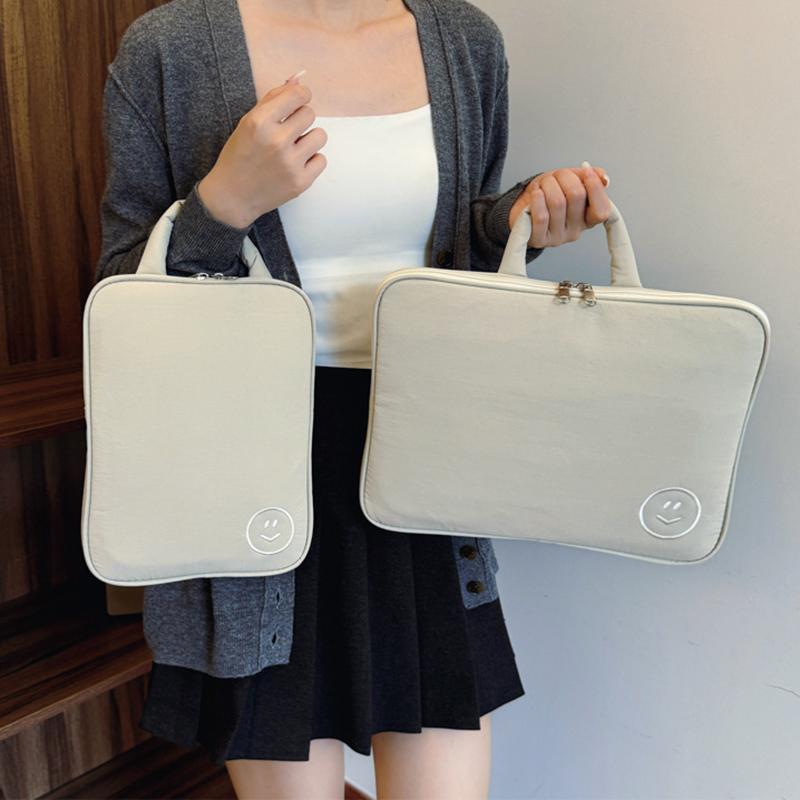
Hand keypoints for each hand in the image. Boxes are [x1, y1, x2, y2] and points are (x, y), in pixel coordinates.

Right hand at [198, 77, 326, 227]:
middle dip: (301, 120)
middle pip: (310, 114)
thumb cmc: (239, 156)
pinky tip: (295, 165)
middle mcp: (276, 141)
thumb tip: (298, 80)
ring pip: (320, 136)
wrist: (232, 196)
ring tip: (293, 148)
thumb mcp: (248, 122)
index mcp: (260, 122)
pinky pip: (321, 159)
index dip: (302, 96)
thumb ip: (273, 100)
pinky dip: (311, 161)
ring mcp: (290, 163)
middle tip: (288, 132)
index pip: (298, 95)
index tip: (299, 102)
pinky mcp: (300, 182)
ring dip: (309, 139)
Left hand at [508, 162, 610, 248]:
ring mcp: (558, 237)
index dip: (595, 186)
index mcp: (588, 219)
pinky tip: (535, 191)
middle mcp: (576, 231)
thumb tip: (604, 178)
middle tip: (555, 175)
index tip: (585, 168)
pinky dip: (537, 197)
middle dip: (564, 177)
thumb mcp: (569, 182)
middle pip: (577, 196)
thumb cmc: (548, 195)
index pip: (602, 210)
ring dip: (548, 184)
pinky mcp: (540, 240)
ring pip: (557, 203)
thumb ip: (587, 178)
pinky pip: (541, 216)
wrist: (523, 207)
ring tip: (542, 184)